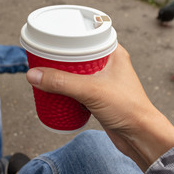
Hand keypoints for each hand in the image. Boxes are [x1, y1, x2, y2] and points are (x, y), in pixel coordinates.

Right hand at [26, 44, 173, 170]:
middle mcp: (108, 65)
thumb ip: (61, 82)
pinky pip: (78, 88)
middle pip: (77, 56)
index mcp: (112, 54)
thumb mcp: (91, 90)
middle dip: (59, 58)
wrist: (140, 136)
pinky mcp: (98, 97)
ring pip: (77, 73)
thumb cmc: (127, 109)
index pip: (86, 37)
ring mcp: (103, 82)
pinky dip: (66, 89)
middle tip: (41, 58)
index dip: (67, 37)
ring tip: (44, 74)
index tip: (48, 40)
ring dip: (61, 75)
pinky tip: (55, 91)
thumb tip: (33, 75)